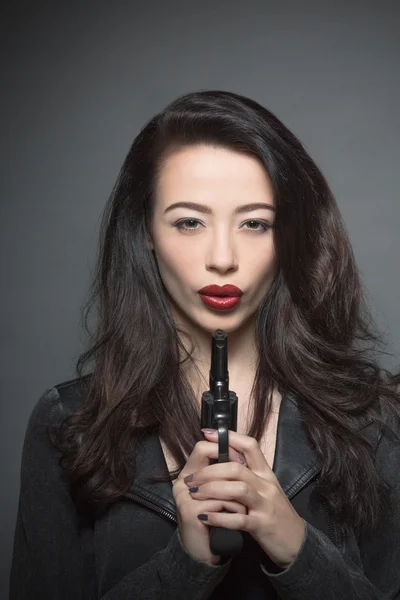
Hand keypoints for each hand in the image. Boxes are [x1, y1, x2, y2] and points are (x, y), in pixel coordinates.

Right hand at [172, 438, 247, 565]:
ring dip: (238, 498)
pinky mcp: (189, 513)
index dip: (223, 448)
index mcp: (189, 473)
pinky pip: (220, 504)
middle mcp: (183, 482)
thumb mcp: (219, 493)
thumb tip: (241, 451)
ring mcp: (184, 497)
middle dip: (234, 472)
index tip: (241, 460)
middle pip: (209, 461)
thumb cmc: (216, 519)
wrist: (205, 553)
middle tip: (249, 484)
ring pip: (220, 484)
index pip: (202, 447)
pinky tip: (237, 521)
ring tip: (244, 508)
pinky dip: (234, 512)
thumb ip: (224, 473)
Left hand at [183, 429, 305, 569]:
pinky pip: (239, 519)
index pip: (249, 446)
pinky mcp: (262, 526)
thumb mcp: (267, 490)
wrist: (297, 543)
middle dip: (210, 471)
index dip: (229, 437)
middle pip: (236, 468)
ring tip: (193, 494)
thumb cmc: (277, 514)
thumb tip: (225, 461)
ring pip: (238, 489)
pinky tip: (204, 516)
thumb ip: (250, 475)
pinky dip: (219, 517)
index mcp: (266, 474)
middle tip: (191, 478)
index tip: (207, 433)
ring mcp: (265, 505)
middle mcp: (266, 485)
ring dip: (212, 489)